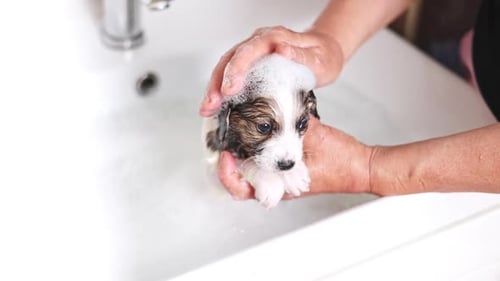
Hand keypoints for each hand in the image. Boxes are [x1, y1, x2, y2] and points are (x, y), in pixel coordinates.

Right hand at [199, 26, 343, 116]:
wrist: (325, 53)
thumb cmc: (323, 57)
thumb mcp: (319, 59)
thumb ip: (300, 55)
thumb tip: (279, 49)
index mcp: (273, 38)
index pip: (248, 51)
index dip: (235, 70)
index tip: (229, 90)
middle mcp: (259, 43)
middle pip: (230, 60)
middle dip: (217, 83)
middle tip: (210, 105)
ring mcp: (253, 53)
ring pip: (226, 68)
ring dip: (214, 89)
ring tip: (207, 109)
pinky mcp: (252, 65)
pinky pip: (231, 75)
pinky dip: (222, 91)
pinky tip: (216, 107)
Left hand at [217, 118, 372, 200]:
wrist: (362, 166)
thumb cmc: (343, 162)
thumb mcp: (314, 136)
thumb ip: (290, 121)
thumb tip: (272, 101)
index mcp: (281, 186)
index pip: (242, 189)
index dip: (227, 174)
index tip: (226, 155)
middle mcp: (278, 185)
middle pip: (240, 178)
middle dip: (227, 158)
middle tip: (220, 139)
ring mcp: (282, 178)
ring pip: (250, 169)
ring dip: (239, 154)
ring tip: (232, 134)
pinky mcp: (288, 168)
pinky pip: (265, 161)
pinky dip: (256, 147)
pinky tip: (254, 132)